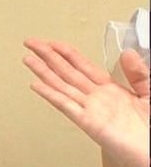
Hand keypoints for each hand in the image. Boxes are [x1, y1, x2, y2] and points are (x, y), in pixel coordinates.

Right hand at [24, 39, 149, 166]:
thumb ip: (139, 74)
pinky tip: (36, 85)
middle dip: (48, 56)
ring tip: (28, 59)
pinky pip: (66, 105)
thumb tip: (127, 53)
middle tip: (31, 43)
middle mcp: (97, 98)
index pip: (83, 66)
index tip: (52, 43)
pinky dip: (50, 95)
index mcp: (112, 90)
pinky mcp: (89, 123)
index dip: (67, 53)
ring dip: (43, 72)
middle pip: (67, 72)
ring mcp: (91, 110)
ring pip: (61, 86)